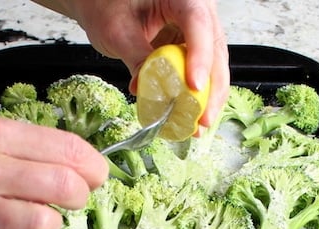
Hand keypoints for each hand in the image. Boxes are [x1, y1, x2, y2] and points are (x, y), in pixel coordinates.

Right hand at [0, 115, 107, 228]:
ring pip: (40, 226)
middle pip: (64, 188)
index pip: (67, 151)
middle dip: (79, 197)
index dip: (94, 167)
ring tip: (37, 222)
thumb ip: (23, 145)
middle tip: (71, 199)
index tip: (97, 177)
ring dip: (49, 227)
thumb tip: (74, 166)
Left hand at [40, 0, 229, 126]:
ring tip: (198, 127)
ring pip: (214, 66)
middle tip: (202, 120)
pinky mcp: (191, 49)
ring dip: (207, 100)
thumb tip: (151, 93)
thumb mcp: (117, 30)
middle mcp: (197, 10)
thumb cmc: (106, 5)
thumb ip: (137, 58)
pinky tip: (191, 118)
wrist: (103, 5)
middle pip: (215, 50)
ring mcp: (197, 31)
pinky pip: (201, 74)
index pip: (198, 24)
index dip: (200, 58)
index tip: (194, 87)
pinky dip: (196, 98)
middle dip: (211, 89)